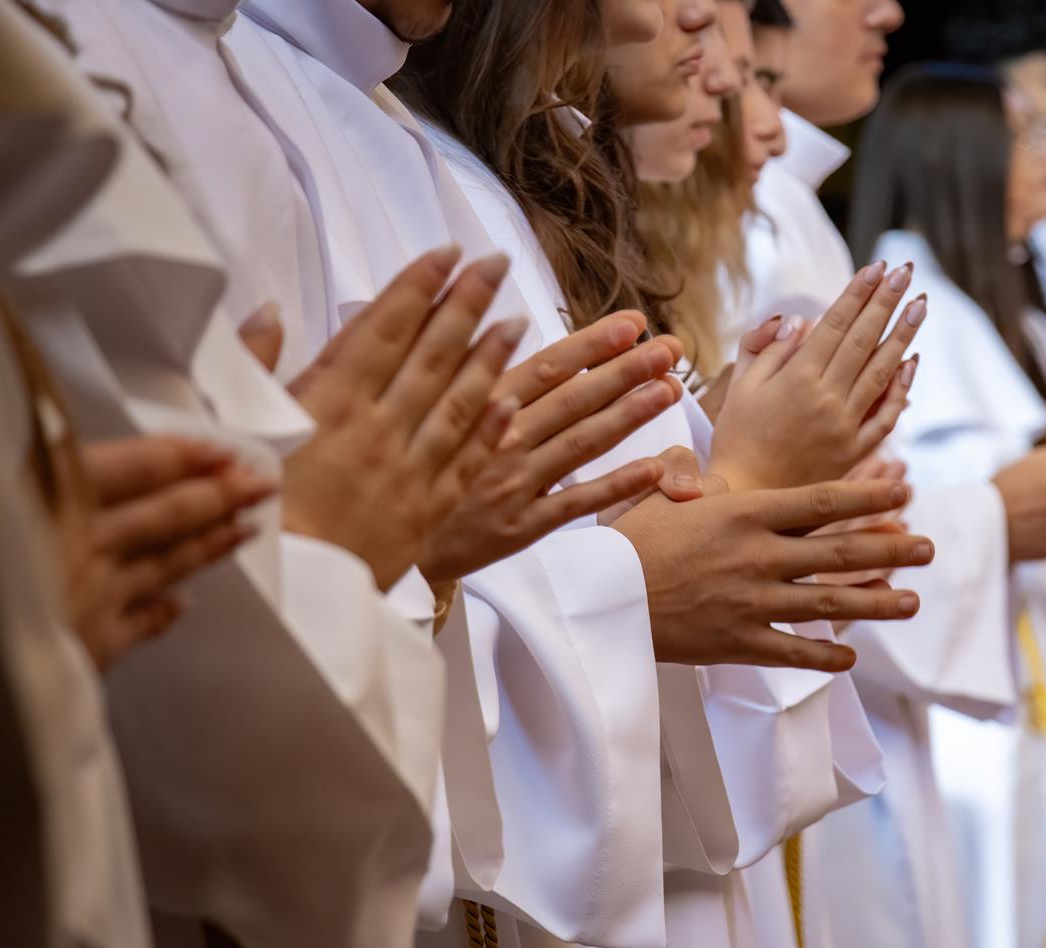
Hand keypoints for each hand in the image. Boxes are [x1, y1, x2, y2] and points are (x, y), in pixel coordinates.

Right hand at [56, 436, 275, 670]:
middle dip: (217, 496)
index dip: (178, 456)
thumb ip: (25, 466)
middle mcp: (77, 546)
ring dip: (209, 542)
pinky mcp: (85, 648)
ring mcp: (88, 599)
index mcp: (43, 497)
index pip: (128, 466)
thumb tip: (45, 427)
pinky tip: (181, 605)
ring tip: (247, 524)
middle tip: (261, 481)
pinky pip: (138, 624)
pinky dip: (163, 612)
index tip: (217, 447)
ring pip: (164, 563)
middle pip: (163, 514)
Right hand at [250, 247, 517, 589]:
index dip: (419, 288)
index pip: (384, 332)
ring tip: (518, 318)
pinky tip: (510, 399)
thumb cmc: (247, 512)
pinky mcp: (427, 514)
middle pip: (432, 357)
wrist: (280, 601)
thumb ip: (255, 367)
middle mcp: (378, 432)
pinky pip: (467, 462)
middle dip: (467, 305)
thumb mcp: (238, 429)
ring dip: (491, 358)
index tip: (448, 253)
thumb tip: (264, 310)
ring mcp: (409, 474)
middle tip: (496, 263)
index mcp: (328, 406)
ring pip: (460, 404)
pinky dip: (490, 427)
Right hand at [416, 311, 687, 582]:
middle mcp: (501, 440)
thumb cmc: (398, 462)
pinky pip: (575, 504)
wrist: (374, 539)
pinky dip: (616, 486)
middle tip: (670, 348)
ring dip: (630, 414)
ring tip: (670, 387)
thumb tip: (477, 309)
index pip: (546, 366)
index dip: (592, 343)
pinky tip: (655, 467)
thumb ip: (451, 360)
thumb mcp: (413, 402)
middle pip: (574, 399)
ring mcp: (515, 484)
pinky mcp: (520, 527)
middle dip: (626, 370)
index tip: (633, 322)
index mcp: (477, 404)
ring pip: (582, 444)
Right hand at [610, 477, 935, 670]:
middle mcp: (758, 555)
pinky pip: (794, 651)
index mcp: (743, 511)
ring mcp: (752, 602)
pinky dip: (826, 656)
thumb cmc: (623, 539)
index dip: (867, 496)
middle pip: (840, 552)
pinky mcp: (738, 643)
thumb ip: (692, 475)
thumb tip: (707, 473)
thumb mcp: (660, 492)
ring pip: (830, 602)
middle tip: (928, 547)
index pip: (820, 501)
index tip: (902, 490)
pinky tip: (852, 655)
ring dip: (877, 601)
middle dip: (891, 548)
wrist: (597, 601)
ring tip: (912, 601)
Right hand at [707, 259, 922, 491]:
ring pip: (882, 372)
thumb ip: (766, 349)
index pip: (836, 325)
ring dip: (904, 335)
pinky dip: (902, 387)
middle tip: (907, 272)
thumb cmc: (737, 440)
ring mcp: (846, 426)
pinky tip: (912, 361)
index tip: (877, 267)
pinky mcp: (855, 450)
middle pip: (864, 341)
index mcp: (796, 379)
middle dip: (887, 302)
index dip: (858, 293)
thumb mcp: (740, 388)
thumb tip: (799, 321)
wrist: (748, 501)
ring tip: (921, 305)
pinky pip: (886, 414)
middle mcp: (827, 399)